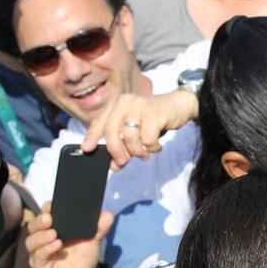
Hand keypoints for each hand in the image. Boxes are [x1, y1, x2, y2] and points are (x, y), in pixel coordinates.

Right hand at [26, 203, 112, 267]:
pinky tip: (56, 245)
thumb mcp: (93, 239)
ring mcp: (38, 251)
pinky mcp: (39, 265)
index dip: (47, 208)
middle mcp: (42, 236)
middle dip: (39, 221)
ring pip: (31, 241)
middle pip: (34, 225)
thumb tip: (109, 215)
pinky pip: (38, 256)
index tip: (51, 206)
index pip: (45, 213)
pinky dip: (46, 250)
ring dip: (41, 236)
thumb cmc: (84, 254)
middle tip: (48, 218)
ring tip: (53, 234)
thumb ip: (99, 227)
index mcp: (53, 226)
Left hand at [81, 90, 197, 168]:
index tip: (87, 149)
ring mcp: (140, 106)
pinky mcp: (154, 113)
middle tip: (123, 162)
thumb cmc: (154, 119)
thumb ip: (123, 144)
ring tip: (145, 152)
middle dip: (116, 151)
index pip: (100, 122)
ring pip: (130, 138)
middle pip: (112, 132)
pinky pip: (147, 139)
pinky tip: (157, 146)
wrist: (179, 106)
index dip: (92, 136)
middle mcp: (126, 102)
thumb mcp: (136, 130)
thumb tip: (114, 165)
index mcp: (117, 105)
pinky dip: (152, 148)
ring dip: (138, 151)